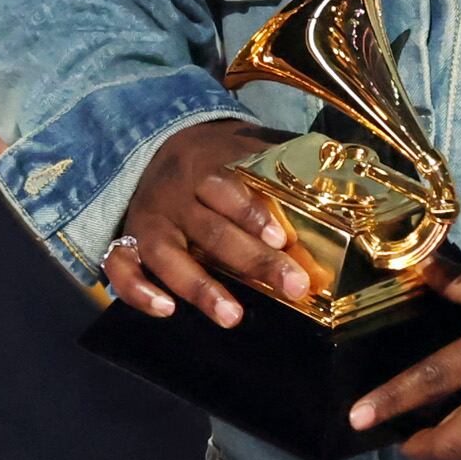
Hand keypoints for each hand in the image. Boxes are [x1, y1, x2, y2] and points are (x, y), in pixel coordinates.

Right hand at [99, 120, 313, 326]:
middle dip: (252, 261)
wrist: (152, 144)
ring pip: (168, 255)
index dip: (252, 212)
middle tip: (292, 286)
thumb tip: (341, 162)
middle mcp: (176, 196)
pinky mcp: (125, 242)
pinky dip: (137, 290)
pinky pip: (119, 268)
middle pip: (211, 230)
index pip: (228, 188)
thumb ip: (285, 159)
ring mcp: (149, 222)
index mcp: (208, 167)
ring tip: (232, 316)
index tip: (282, 239)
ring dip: (200, 287)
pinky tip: (166, 310)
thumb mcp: (246, 146)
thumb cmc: (216, 158)